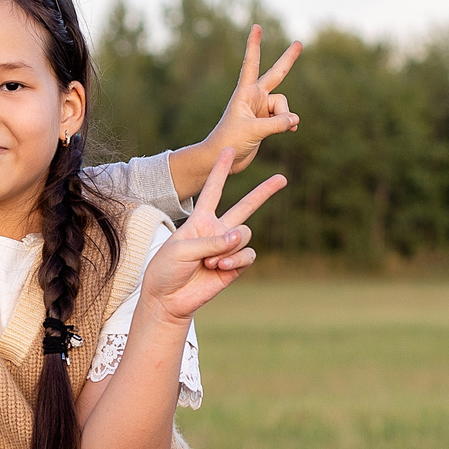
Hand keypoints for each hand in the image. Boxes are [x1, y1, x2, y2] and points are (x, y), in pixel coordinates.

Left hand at [140, 148, 285, 321]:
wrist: (168, 299)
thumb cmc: (166, 270)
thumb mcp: (181, 248)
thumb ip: (211, 241)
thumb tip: (240, 238)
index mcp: (199, 220)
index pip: (212, 190)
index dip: (220, 170)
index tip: (228, 149)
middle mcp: (217, 231)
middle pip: (245, 207)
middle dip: (263, 192)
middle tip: (282, 179)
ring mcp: (227, 249)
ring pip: (245, 234)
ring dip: (230, 247)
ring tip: (210, 262)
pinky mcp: (235, 266)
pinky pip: (248, 255)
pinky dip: (236, 259)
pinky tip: (221, 267)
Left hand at [203, 24, 301, 174]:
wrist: (221, 157)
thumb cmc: (229, 141)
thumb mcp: (254, 131)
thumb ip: (276, 123)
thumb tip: (296, 119)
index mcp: (245, 92)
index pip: (251, 63)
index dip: (254, 45)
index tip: (256, 27)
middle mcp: (254, 97)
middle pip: (276, 74)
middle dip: (288, 60)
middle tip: (299, 42)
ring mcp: (261, 108)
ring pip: (284, 106)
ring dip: (285, 117)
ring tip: (282, 128)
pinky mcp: (266, 121)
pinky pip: (285, 117)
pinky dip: (288, 122)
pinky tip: (291, 129)